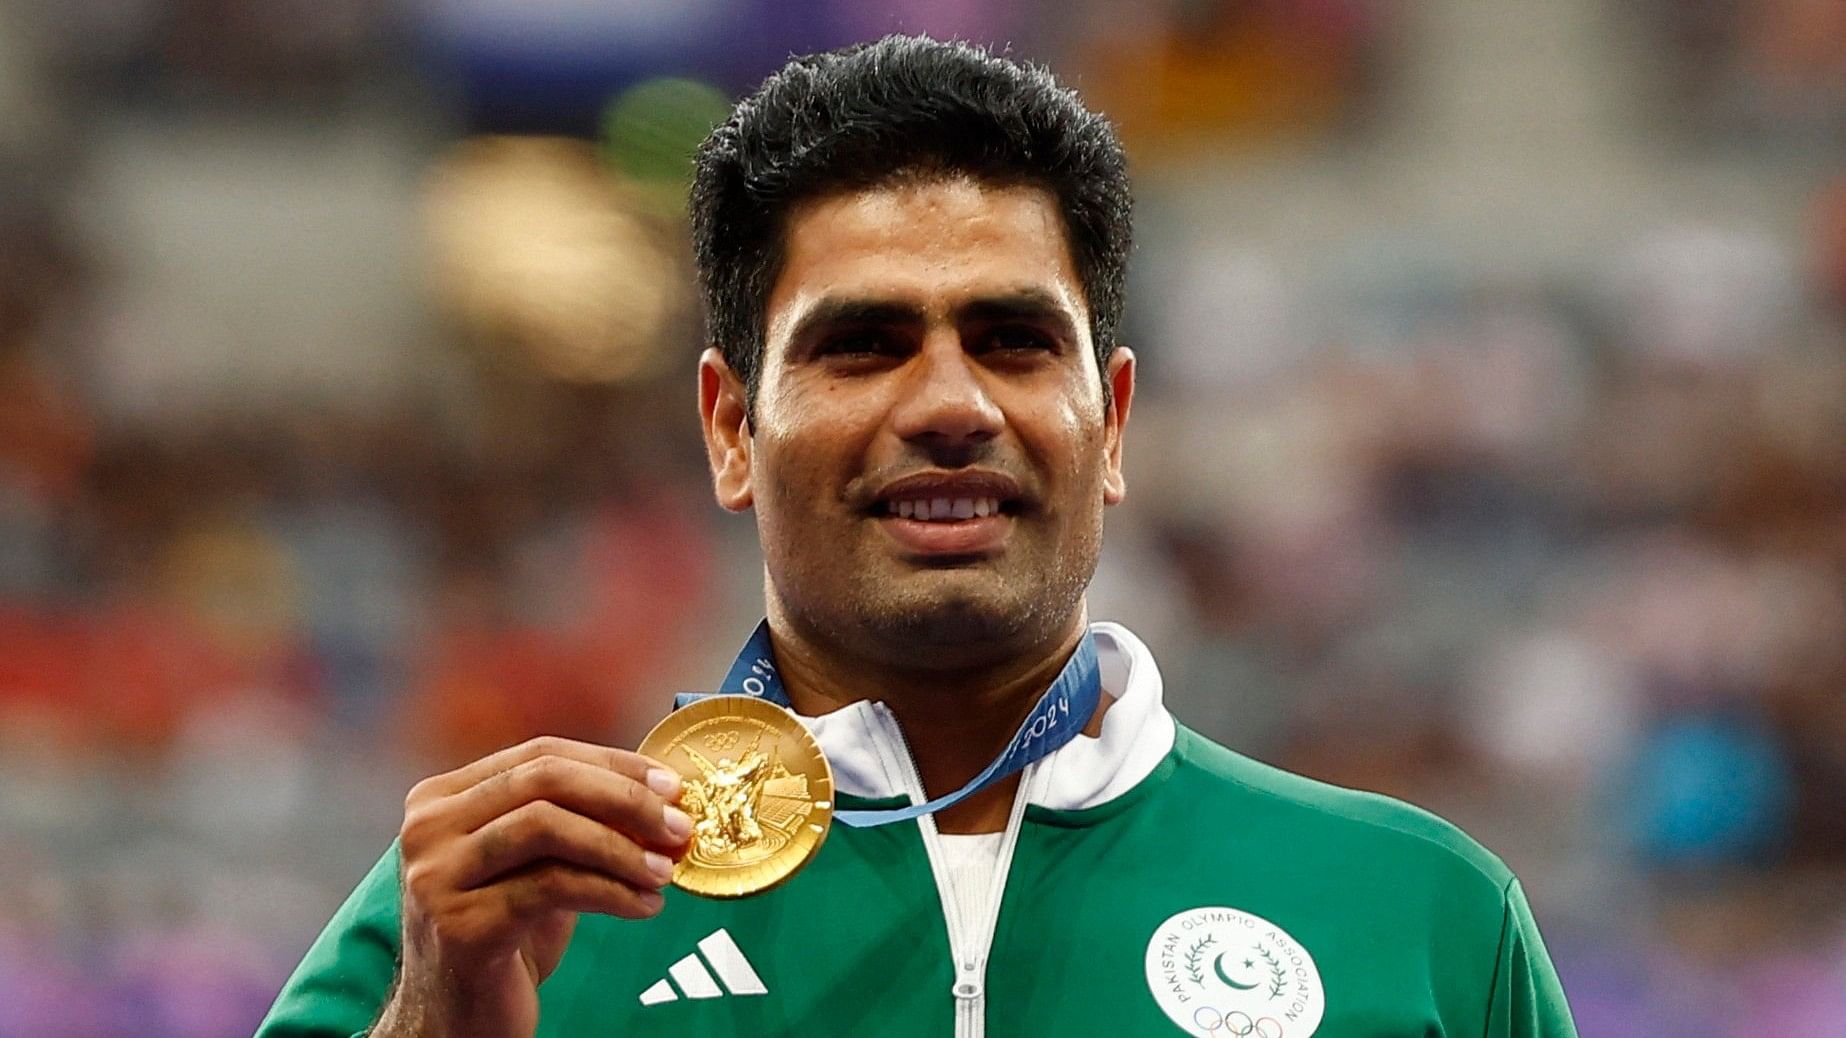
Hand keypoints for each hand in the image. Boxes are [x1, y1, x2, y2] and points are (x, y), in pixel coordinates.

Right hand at [373, 737, 691, 1037]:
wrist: (456, 1017)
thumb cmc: (504, 935)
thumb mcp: (533, 864)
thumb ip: (575, 820)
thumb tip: (664, 793)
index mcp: (442, 797)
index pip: (542, 754)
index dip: (614, 764)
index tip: (672, 786)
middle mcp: (427, 828)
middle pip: (544, 779)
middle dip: (624, 798)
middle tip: (678, 826)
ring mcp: (437, 875)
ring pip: (546, 826)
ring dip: (621, 847)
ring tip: (664, 873)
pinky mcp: (459, 924)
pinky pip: (551, 887)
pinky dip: (611, 892)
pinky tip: (644, 907)